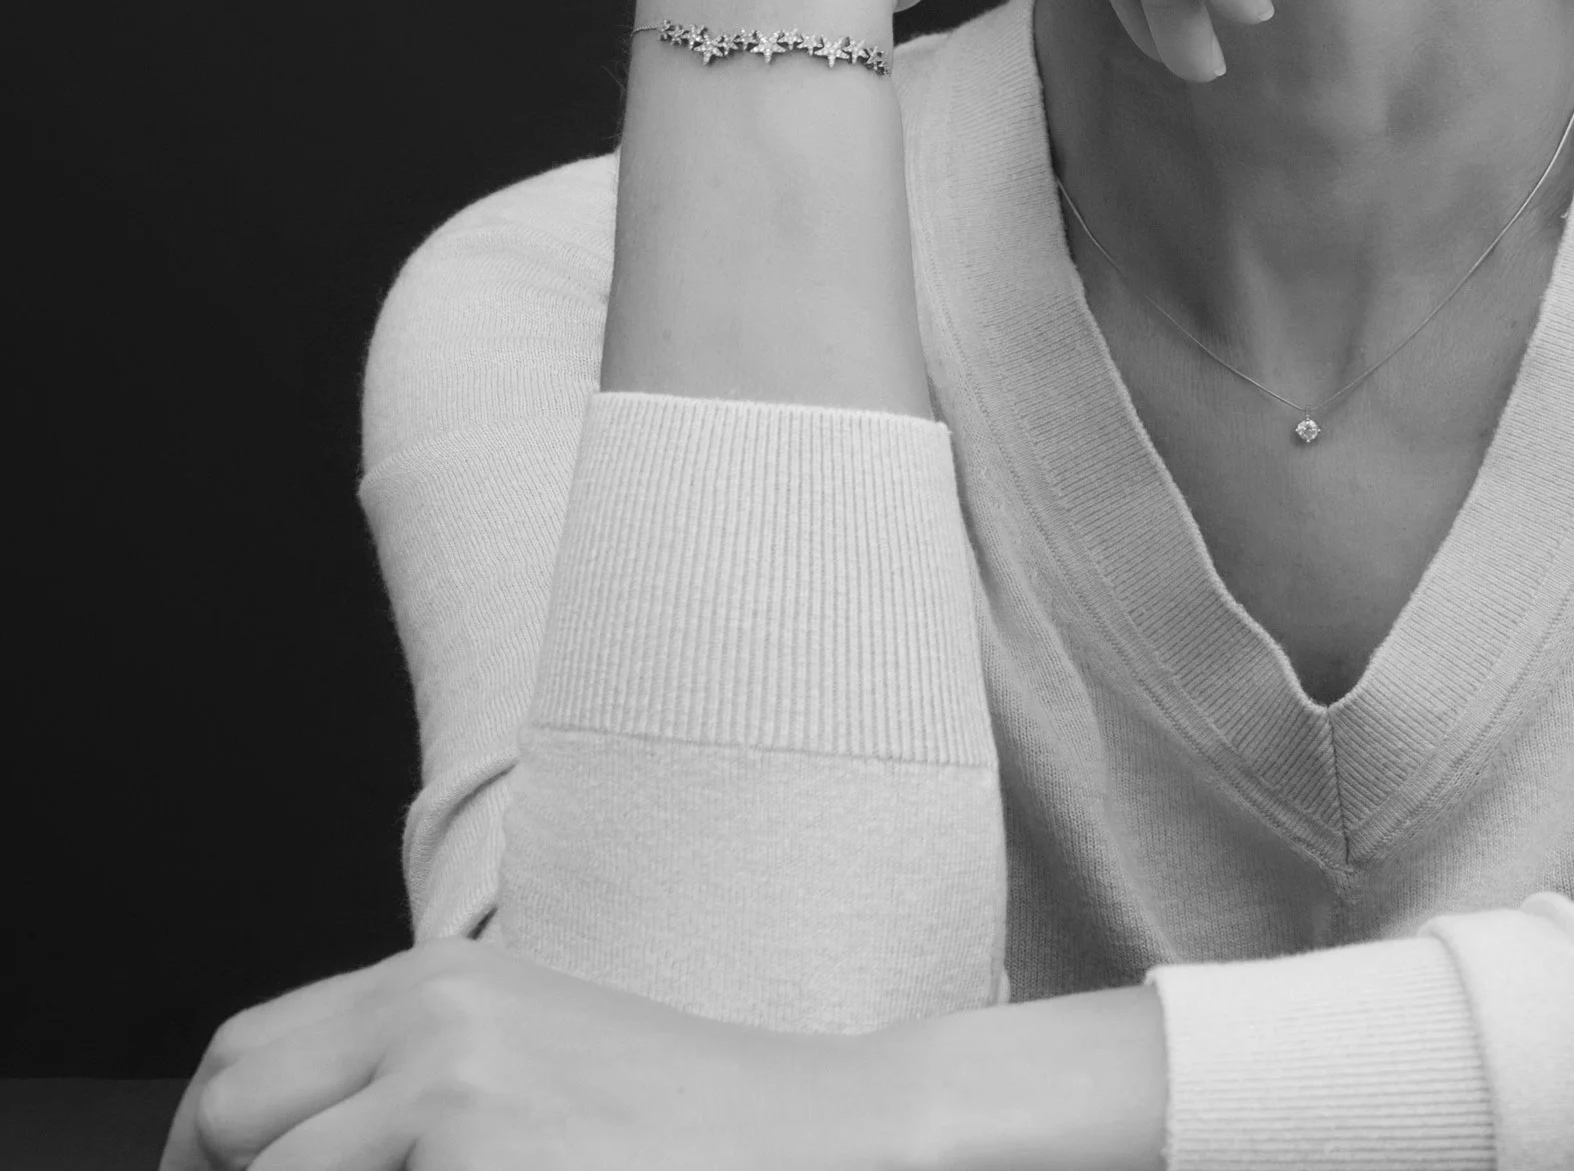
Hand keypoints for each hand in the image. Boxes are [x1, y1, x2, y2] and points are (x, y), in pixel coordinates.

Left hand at [160, 940, 906, 1170]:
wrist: (812, 1134)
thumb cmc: (682, 1122)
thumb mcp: (529, 1060)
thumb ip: (412, 1084)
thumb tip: (292, 1153)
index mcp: (440, 980)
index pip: (242, 1058)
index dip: (201, 1148)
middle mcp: (430, 1015)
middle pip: (228, 1114)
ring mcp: (451, 1089)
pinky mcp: (477, 1160)